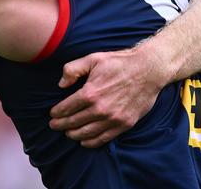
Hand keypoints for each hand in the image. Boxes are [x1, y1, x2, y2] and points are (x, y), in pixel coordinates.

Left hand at [48, 45, 164, 147]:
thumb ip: (73, 69)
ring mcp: (112, 119)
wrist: (148, 70)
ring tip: (67, 133)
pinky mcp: (124, 124)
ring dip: (73, 134)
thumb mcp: (93, 59)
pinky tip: (84, 141)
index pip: (67, 108)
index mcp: (90, 92)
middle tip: (54, 126)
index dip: (57, 113)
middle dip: (61, 125)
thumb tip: (61, 84)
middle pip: (74, 122)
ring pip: (86, 133)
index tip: (52, 114)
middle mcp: (100, 109)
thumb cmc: (119, 63)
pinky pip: (103, 138)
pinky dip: (91, 142)